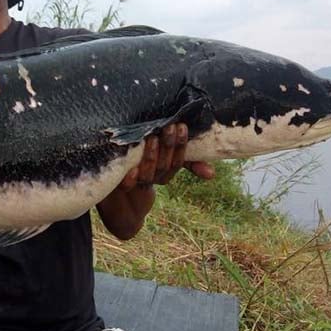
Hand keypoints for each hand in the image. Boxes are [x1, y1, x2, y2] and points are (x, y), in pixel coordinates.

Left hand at [98, 123, 213, 238]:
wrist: (119, 202)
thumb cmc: (142, 170)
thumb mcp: (161, 160)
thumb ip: (184, 161)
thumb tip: (212, 175)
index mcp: (164, 173)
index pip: (178, 162)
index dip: (181, 146)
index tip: (182, 127)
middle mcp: (153, 179)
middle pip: (164, 165)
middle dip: (168, 146)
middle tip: (170, 127)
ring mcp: (137, 183)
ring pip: (149, 173)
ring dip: (151, 157)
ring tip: (152, 138)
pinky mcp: (120, 188)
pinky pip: (128, 184)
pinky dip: (131, 178)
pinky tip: (132, 168)